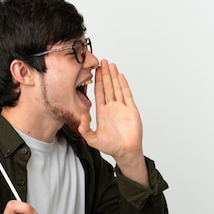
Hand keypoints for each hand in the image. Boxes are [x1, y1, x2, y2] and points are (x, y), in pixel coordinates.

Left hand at [78, 60, 149, 187]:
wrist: (125, 151)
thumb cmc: (110, 146)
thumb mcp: (92, 139)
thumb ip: (85, 129)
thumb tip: (82, 117)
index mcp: (103, 112)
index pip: (99, 93)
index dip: (97, 82)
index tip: (94, 71)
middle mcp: (112, 107)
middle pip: (108, 87)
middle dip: (105, 74)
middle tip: (102, 61)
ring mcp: (122, 107)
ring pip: (117, 88)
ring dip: (114, 76)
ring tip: (111, 65)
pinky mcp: (131, 110)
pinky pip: (127, 95)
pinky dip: (124, 85)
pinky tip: (120, 76)